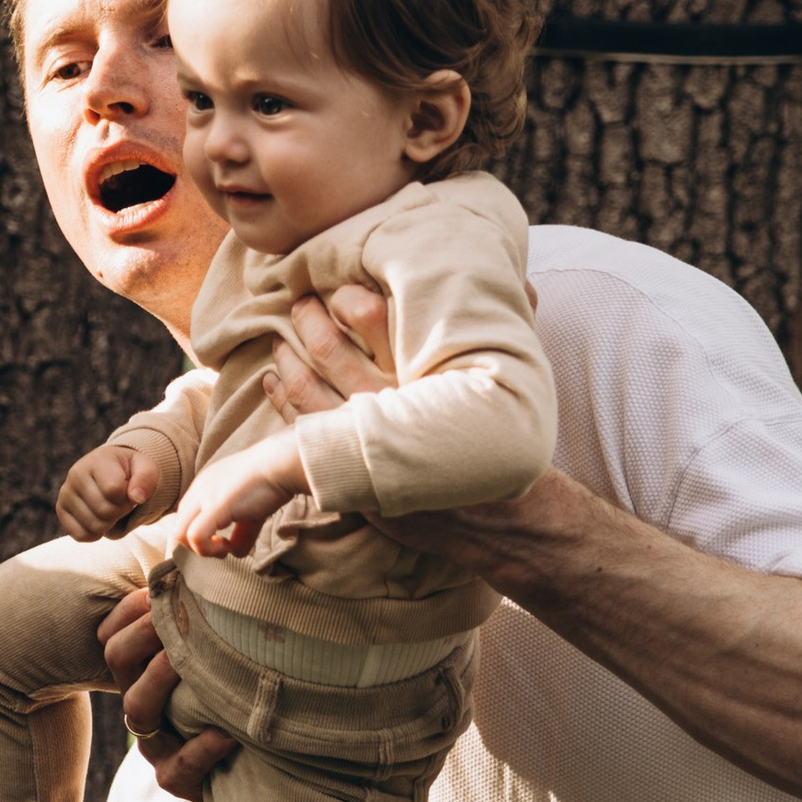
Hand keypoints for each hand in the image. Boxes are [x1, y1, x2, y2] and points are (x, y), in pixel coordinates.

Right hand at [56, 438, 167, 541]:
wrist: (109, 470)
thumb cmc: (129, 470)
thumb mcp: (145, 467)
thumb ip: (146, 478)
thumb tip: (136, 497)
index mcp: (96, 461)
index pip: (114, 491)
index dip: (128, 497)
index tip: (129, 490)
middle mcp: (75, 475)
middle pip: (105, 511)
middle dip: (120, 511)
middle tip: (121, 502)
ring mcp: (66, 493)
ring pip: (94, 526)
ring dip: (110, 523)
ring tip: (110, 507)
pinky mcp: (61, 510)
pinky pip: (80, 535)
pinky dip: (95, 534)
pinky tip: (100, 520)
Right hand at [96, 591, 233, 801]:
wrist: (250, 769)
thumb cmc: (231, 701)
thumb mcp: (214, 659)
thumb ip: (202, 621)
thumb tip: (206, 562)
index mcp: (141, 673)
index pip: (111, 634)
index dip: (128, 609)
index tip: (157, 589)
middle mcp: (140, 703)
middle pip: (116, 659)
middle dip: (141, 633)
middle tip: (168, 613)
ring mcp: (156, 744)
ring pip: (137, 708)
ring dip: (158, 678)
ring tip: (186, 662)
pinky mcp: (177, 779)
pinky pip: (180, 765)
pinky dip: (202, 747)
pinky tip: (228, 733)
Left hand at [175, 430, 308, 559]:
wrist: (282, 463)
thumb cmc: (271, 481)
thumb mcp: (251, 511)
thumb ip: (241, 532)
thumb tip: (237, 552)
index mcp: (204, 486)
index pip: (186, 518)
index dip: (201, 536)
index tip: (224, 541)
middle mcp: (199, 489)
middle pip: (178, 527)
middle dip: (197, 546)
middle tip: (223, 548)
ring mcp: (204, 496)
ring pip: (179, 534)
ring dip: (201, 550)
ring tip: (225, 548)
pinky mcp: (215, 505)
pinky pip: (195, 535)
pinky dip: (207, 549)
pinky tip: (227, 547)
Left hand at [263, 283, 551, 571]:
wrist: (490, 514)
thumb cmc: (501, 439)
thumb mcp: (511, 383)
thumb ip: (515, 329)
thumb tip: (527, 286)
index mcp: (422, 370)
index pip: (369, 316)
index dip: (346, 297)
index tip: (339, 288)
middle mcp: (387, 398)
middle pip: (329, 348)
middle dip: (308, 320)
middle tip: (301, 303)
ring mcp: (363, 433)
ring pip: (305, 386)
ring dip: (287, 357)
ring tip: (280, 338)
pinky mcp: (348, 463)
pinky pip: (300, 424)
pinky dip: (282, 396)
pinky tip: (274, 379)